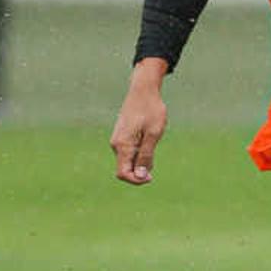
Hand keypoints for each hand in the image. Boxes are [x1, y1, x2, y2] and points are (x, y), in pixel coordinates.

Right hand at [110, 62, 169, 184]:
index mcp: (122, 145)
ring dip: (140, 160)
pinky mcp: (122, 136)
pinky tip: (149, 139)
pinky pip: (129, 152)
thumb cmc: (151, 110)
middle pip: (125, 168)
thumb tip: (140, 176)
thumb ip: (146, 155)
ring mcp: (118, 140)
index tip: (151, 177)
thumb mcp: (153, 134)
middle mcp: (116, 144)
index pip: (123, 173)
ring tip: (153, 142)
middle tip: (155, 159)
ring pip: (128, 160)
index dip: (136, 180)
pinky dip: (139, 153)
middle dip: (139, 171)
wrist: (143, 90)